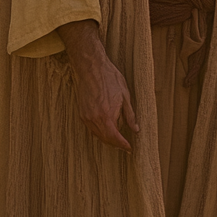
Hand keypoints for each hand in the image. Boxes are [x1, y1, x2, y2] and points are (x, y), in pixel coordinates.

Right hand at [58, 19, 138, 151]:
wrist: (92, 68)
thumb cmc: (110, 79)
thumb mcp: (125, 96)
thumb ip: (130, 115)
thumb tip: (135, 129)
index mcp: (106, 115)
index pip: (115, 138)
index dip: (123, 145)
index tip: (130, 149)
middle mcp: (94, 118)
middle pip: (105, 139)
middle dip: (116, 145)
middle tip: (126, 147)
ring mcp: (86, 116)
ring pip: (97, 135)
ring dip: (107, 140)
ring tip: (118, 141)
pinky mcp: (82, 113)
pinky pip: (91, 128)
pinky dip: (99, 132)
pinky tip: (107, 130)